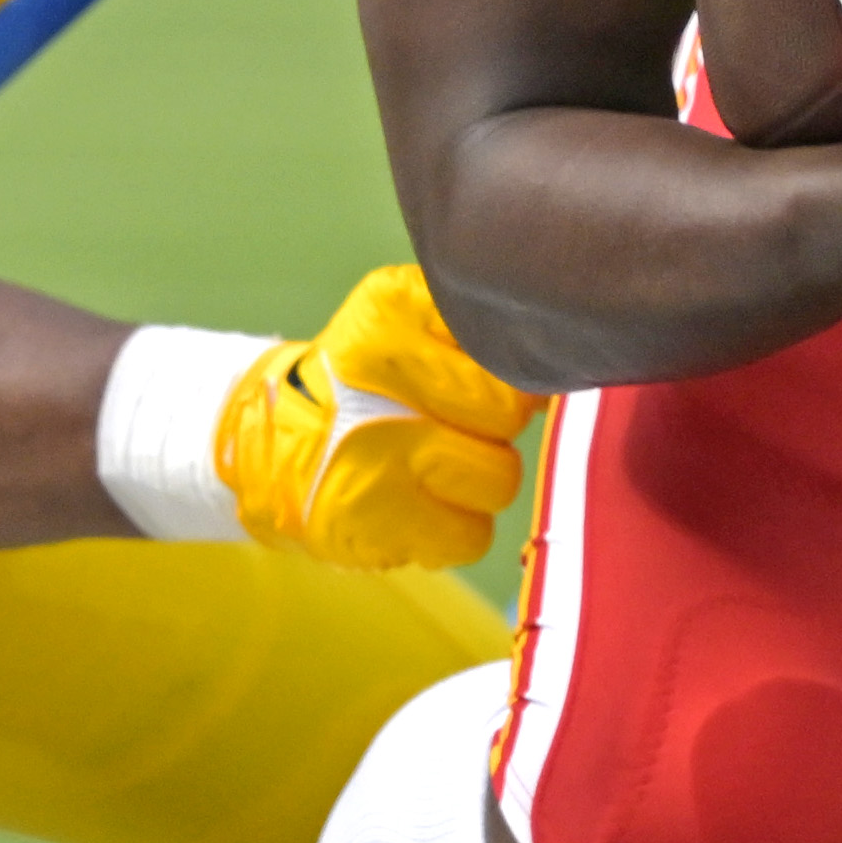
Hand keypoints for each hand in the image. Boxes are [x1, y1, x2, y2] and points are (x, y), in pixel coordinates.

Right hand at [211, 264, 541, 568]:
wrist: (274, 448)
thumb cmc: (368, 385)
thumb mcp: (407, 322)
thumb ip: (480, 330)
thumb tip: (567, 362)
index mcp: (391, 307)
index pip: (504, 343)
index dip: (513, 372)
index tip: (490, 382)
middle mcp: (375, 369)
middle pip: (508, 413)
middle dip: (495, 428)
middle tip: (455, 427)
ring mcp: (372, 447)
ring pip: (499, 478)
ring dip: (478, 481)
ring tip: (432, 466)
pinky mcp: (373, 518)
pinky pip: (471, 535)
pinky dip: (454, 529)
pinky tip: (418, 505)